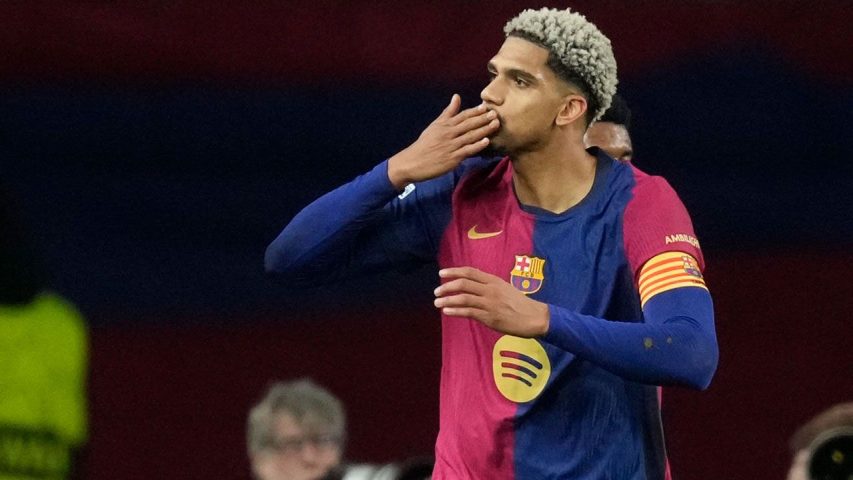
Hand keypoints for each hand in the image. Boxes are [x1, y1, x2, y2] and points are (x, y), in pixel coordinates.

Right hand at [387, 94, 499, 189]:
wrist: (413, 162)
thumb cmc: (425, 144)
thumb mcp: (435, 125)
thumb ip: (448, 112)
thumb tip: (457, 96)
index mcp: (445, 125)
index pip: (462, 116)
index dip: (474, 111)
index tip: (485, 106)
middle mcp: (449, 134)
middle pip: (468, 124)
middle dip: (483, 118)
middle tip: (496, 113)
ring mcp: (451, 146)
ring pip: (470, 136)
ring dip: (484, 130)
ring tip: (495, 124)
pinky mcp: (452, 158)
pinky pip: (467, 150)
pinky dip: (477, 146)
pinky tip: (486, 141)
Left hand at [434, 266, 549, 337]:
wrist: (534, 317)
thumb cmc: (520, 304)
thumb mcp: (505, 289)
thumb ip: (489, 287)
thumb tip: (472, 288)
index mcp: (493, 280)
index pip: (470, 272)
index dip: (454, 271)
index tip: (441, 273)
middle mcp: (490, 289)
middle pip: (463, 283)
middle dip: (447, 286)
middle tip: (436, 291)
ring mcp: (489, 303)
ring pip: (463, 298)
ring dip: (447, 300)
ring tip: (437, 303)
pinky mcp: (489, 317)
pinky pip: (468, 312)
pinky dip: (455, 311)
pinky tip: (447, 311)